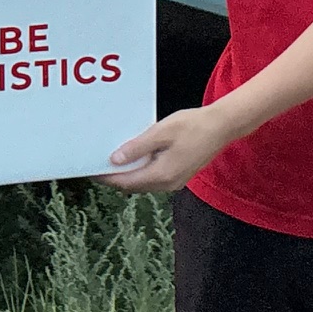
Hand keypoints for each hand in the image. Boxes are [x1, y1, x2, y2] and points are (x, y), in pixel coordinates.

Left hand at [98, 107, 238, 193]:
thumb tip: (115, 160)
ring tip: (112, 161)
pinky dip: (140, 170)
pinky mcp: (179, 175)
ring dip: (127, 174)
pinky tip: (134, 158)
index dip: (107, 178)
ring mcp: (175, 182)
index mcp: (162, 175)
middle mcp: (168, 184)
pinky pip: (153, 177)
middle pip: (133, 185)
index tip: (91, 170)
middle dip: (115, 177)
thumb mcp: (161, 133)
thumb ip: (137, 148)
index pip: (126, 182)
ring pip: (143, 183)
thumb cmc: (192, 126)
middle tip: (97, 165)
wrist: (221, 127)